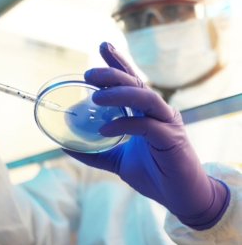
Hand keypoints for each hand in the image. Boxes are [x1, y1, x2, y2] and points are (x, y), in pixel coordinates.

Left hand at [63, 42, 229, 229]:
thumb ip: (95, 152)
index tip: (102, 47)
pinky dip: (124, 124)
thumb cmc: (153, 174)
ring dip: (120, 93)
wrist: (180, 197)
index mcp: (146, 112)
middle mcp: (158, 112)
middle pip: (136, 83)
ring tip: (96, 96)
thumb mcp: (117, 161)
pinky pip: (146, 125)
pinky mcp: (171, 139)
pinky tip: (105, 130)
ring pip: (145, 97)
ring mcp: (167, 123)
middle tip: (89, 73)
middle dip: (113, 73)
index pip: (131, 82)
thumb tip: (66, 145)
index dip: (118, 63)